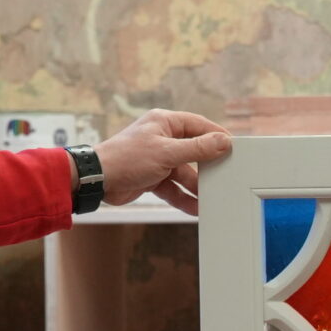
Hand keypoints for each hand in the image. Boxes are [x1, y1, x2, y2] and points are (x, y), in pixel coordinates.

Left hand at [95, 110, 231, 214]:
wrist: (97, 181)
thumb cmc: (126, 158)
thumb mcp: (167, 152)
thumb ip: (197, 148)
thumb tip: (224, 142)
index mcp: (165, 123)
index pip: (198, 125)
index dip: (216, 136)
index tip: (234, 148)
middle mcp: (162, 138)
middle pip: (193, 151)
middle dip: (207, 167)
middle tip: (225, 176)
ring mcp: (157, 159)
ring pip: (184, 173)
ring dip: (195, 187)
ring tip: (211, 199)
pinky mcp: (152, 177)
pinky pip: (173, 187)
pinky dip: (183, 197)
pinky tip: (195, 208)